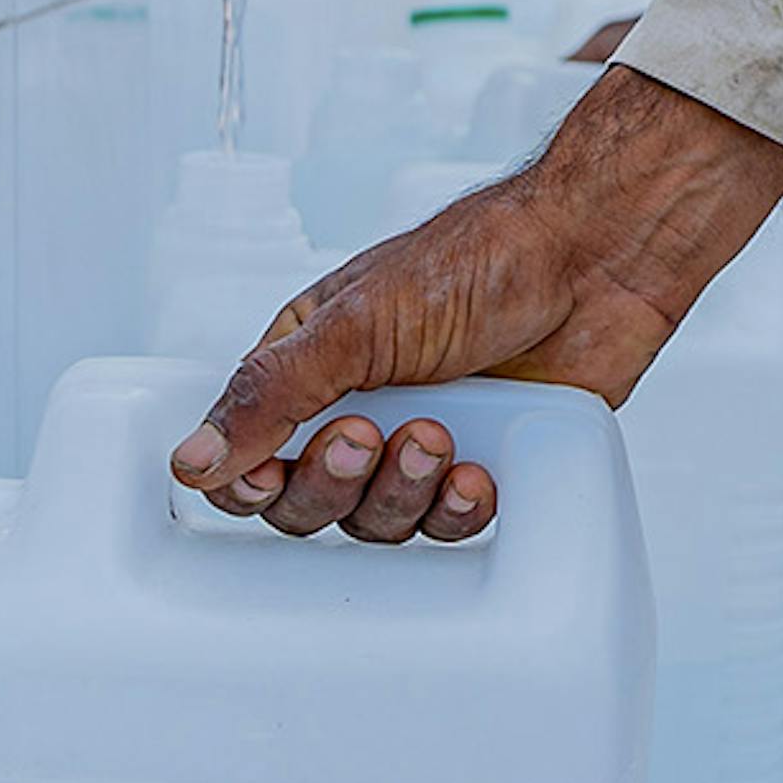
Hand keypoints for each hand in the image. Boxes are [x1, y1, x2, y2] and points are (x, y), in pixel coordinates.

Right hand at [165, 67, 782, 540]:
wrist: (595, 257)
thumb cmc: (474, 261)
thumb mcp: (356, 322)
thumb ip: (272, 393)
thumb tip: (188, 463)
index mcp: (309, 367)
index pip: (247, 455)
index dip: (249, 482)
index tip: (267, 474)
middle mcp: (358, 410)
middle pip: (308, 506)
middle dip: (332, 484)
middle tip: (365, 438)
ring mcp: (421, 443)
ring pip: (377, 523)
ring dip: (399, 494)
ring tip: (437, 440)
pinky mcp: (485, 466)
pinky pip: (449, 526)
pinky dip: (457, 510)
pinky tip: (476, 476)